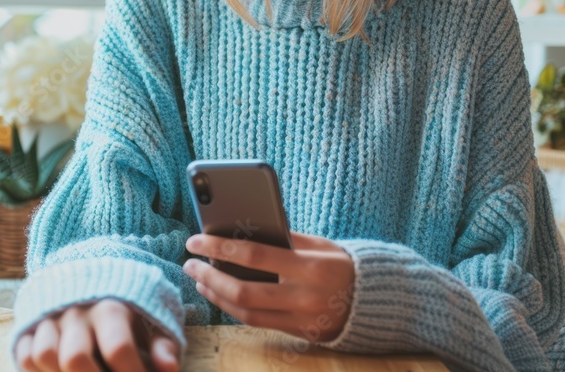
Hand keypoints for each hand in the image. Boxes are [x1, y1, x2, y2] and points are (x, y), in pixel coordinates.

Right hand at [13, 298, 179, 371]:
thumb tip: (168, 369)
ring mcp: (51, 317)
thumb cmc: (131, 310)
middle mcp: (77, 311)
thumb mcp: (154, 322)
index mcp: (112, 307)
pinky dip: (36, 371)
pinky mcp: (31, 324)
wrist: (98, 279)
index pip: (118, 348)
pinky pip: (24, 354)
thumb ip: (163, 346)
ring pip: (44, 355)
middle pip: (75, 357)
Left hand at [183, 231, 354, 343]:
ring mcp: (302, 319)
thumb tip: (241, 231)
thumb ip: (284, 239)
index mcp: (311, 267)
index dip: (219, 248)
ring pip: (246, 313)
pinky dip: (234, 308)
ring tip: (200, 279)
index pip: (254, 256)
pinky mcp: (300, 334)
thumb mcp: (319, 244)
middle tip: (190, 263)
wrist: (374, 301)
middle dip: (210, 277)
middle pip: (244, 291)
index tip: (196, 240)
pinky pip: (258, 323)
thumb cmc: (341, 264)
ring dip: (216, 296)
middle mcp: (305, 297)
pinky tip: (220, 295)